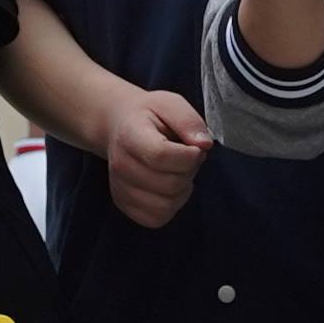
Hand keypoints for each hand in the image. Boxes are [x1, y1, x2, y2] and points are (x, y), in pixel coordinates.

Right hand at [96, 79, 211, 229]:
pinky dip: (170, 206)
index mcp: (130, 136)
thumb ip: (189, 121)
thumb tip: (204, 144)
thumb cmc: (148, 116)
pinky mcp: (124, 204)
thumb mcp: (171, 103)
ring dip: (181, 190)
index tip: (194, 147)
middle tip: (187, 157)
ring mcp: (120, 188)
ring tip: (177, 172)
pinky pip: (156, 219)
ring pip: (165, 205)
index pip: (161, 156)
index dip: (189, 156)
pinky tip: (168, 188)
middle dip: (189, 171)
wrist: (119, 126)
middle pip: (169, 184)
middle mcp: (121, 165)